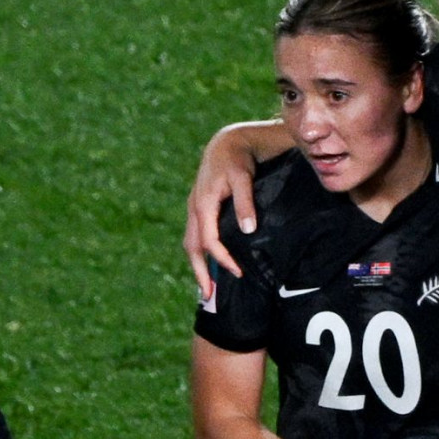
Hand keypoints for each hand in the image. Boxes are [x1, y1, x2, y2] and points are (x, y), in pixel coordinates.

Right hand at [183, 127, 261, 299]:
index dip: (221, 259)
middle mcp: (194, 208)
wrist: (226, 142)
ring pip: (191, 243)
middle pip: (192, 247)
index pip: (208, 240)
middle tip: (209, 295)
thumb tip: (247, 231)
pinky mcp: (198, 208)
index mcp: (203, 203)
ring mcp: (194, 208)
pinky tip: (209, 265)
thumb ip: (245, 203)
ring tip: (207, 287)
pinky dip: (200, 254)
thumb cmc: (237, 159)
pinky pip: (195, 236)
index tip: (237, 272)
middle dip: (200, 272)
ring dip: (198, 265)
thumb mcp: (243, 178)